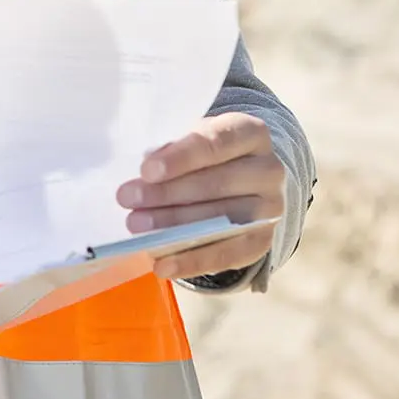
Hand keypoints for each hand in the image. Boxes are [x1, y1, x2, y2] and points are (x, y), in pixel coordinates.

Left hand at [116, 112, 283, 278]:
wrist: (247, 182)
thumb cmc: (208, 155)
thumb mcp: (194, 140)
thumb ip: (174, 151)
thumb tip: (146, 176)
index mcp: (251, 133)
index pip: (217, 142)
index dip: (181, 157)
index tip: (147, 170)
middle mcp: (269, 169)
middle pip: (217, 183)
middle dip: (167, 193)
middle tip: (128, 199)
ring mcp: (271, 208)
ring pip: (221, 219)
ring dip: (174, 226)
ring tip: (137, 228)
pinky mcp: (263, 241)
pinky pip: (227, 255)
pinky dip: (192, 261)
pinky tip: (162, 264)